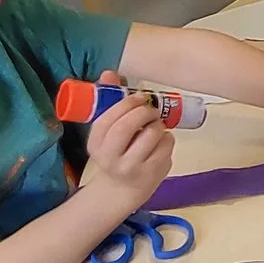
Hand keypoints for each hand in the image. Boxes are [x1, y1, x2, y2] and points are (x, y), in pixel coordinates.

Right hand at [77, 74, 173, 211]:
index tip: (139, 97)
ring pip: (152, 134)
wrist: (123, 189)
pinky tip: (160, 143)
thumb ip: (109, 102)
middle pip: (127, 126)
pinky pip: (167, 145)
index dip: (126, 103)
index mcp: (96, 145)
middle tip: (151, 110)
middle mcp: (111, 158)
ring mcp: (132, 168)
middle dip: (143, 111)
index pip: (107, 119)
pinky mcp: (153, 174)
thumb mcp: (107, 132)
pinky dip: (167, 138)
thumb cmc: (116, 152)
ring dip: (158, 124)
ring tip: (155, 126)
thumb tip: (109, 73)